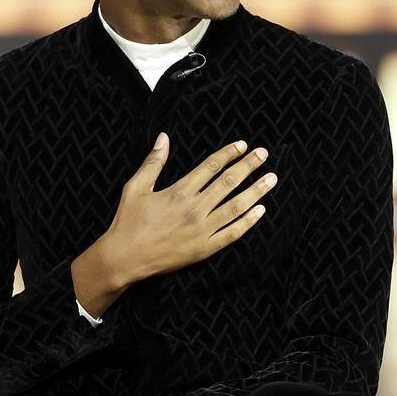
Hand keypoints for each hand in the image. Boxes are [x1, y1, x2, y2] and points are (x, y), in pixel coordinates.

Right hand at [104, 133, 276, 282]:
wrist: (125, 258)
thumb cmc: (128, 222)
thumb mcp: (135, 187)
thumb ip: (153, 162)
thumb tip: (164, 137)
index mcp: (179, 191)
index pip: (211, 166)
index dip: (229, 153)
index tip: (243, 145)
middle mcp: (194, 208)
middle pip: (229, 182)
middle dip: (249, 166)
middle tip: (264, 154)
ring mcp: (202, 229)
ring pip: (236, 206)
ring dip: (256, 191)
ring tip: (271, 179)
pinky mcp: (204, 248)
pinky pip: (232, 233)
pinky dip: (248, 222)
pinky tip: (260, 211)